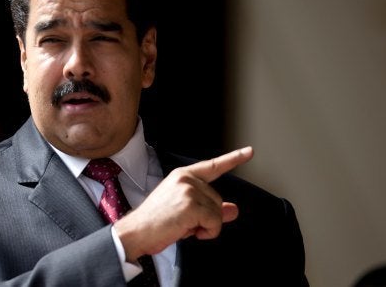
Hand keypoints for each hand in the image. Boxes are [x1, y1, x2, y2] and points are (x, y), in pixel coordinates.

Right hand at [114, 146, 253, 262]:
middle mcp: (186, 179)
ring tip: (183, 226)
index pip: (212, 166)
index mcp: (182, 176)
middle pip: (217, 200)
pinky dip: (207, 233)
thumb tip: (233, 210)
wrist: (135, 232)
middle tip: (185, 222)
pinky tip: (187, 231)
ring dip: (206, 227)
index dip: (233, 159)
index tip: (249, 152)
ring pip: (217, 212)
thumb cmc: (155, 223)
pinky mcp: (191, 205)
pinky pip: (214, 223)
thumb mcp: (185, 212)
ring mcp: (189, 190)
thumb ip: (211, 209)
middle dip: (207, 217)